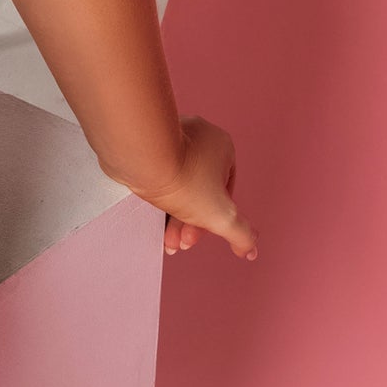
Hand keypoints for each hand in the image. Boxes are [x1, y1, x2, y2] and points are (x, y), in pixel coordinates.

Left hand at [123, 113, 258, 261]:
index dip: (214, 219)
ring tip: (164, 239)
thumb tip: (249, 250)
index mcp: (222, 145)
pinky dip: (156, 198)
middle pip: (198, 190)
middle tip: (179, 243)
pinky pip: (155, 175)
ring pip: (176, 184)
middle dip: (190, 223)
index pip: (225, 191)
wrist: (137, 155)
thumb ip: (242, 235)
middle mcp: (196, 136)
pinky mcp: (144, 143)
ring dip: (172, 216)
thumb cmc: (183, 179)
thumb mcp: (221, 217)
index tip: (198, 236)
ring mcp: (168, 137)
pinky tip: (150, 220)